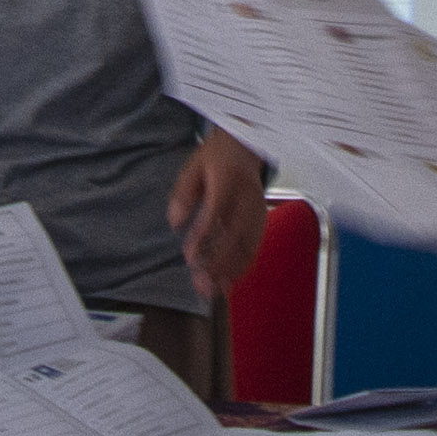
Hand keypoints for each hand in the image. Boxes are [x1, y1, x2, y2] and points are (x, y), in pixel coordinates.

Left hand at [170, 131, 271, 299]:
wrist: (246, 145)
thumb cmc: (215, 159)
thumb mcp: (193, 166)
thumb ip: (183, 193)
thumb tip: (174, 222)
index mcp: (228, 179)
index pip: (217, 211)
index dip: (204, 236)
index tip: (190, 257)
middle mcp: (247, 196)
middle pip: (235, 233)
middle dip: (218, 262)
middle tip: (201, 283)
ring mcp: (258, 208)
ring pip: (248, 243)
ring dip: (231, 269)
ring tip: (213, 290)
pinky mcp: (262, 218)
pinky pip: (255, 245)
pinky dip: (243, 265)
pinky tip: (229, 281)